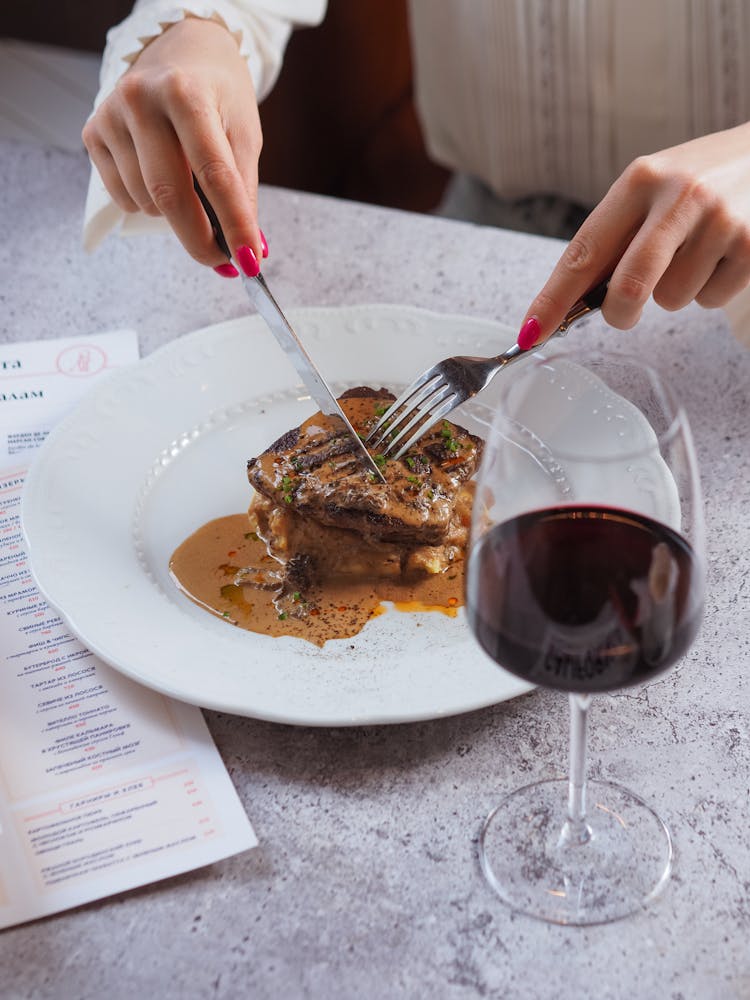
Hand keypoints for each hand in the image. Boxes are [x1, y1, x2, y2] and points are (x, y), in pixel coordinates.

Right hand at [82, 17, 264, 273]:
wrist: (181, 51)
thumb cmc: (218, 96)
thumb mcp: (243, 134)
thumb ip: (244, 191)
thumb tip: (248, 249)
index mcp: (187, 93)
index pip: (215, 175)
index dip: (234, 224)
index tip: (248, 262)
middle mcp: (141, 99)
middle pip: (170, 196)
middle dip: (200, 240)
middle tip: (222, 261)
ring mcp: (111, 116)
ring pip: (147, 202)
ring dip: (176, 217)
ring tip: (191, 189)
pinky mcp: (92, 132)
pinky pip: (124, 198)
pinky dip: (149, 204)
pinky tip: (160, 175)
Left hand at [519, 123, 749, 345]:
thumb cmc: (699, 181)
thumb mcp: (652, 191)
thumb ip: (616, 239)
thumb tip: (572, 303)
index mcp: (639, 180)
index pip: (583, 252)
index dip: (553, 300)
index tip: (530, 332)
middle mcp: (679, 196)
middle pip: (628, 288)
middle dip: (618, 314)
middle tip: (621, 313)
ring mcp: (720, 221)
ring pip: (671, 301)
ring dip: (674, 292)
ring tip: (695, 252)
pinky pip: (709, 301)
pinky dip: (709, 290)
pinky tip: (721, 255)